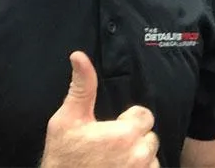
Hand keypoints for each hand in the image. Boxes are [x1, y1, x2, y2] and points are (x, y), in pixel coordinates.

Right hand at [40, 51, 159, 167]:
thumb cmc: (63, 158)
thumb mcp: (67, 120)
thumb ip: (82, 88)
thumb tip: (79, 56)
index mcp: (124, 135)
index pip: (145, 116)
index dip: (129, 120)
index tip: (112, 129)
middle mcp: (139, 156)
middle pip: (150, 137)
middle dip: (134, 140)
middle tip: (110, 148)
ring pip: (151, 159)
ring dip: (138, 159)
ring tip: (114, 163)